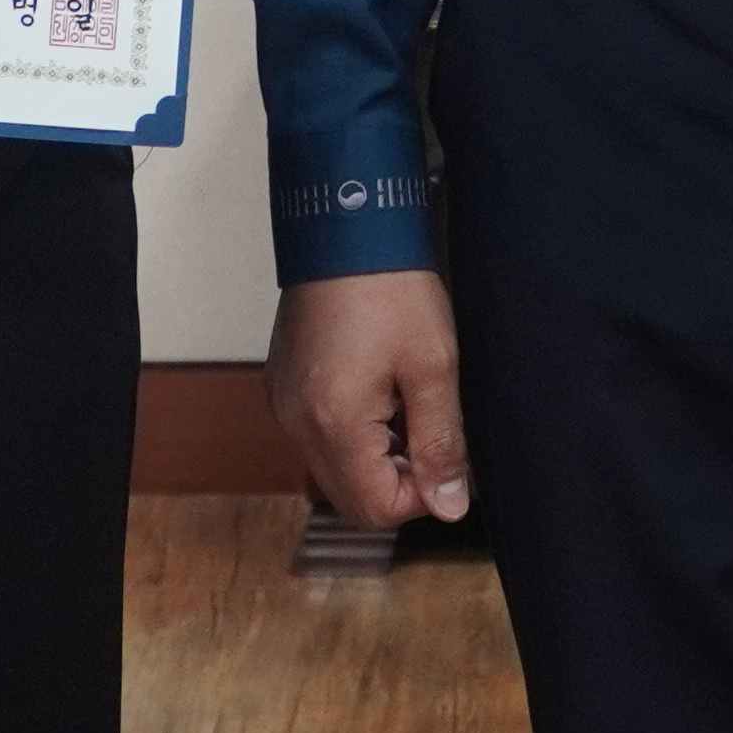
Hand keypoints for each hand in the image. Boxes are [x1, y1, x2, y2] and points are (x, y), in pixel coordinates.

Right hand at [271, 268, 471, 530]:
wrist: (345, 223)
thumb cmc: (391, 286)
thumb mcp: (434, 365)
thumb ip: (441, 443)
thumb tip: (449, 505)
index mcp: (333, 425)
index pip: (376, 509)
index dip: (422, 494)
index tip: (446, 452)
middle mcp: (296, 424)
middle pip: (351, 496)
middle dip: (398, 475)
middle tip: (428, 421)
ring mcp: (283, 405)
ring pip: (335, 467)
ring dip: (376, 452)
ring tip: (404, 396)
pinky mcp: (282, 386)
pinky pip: (319, 434)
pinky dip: (353, 428)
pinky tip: (378, 383)